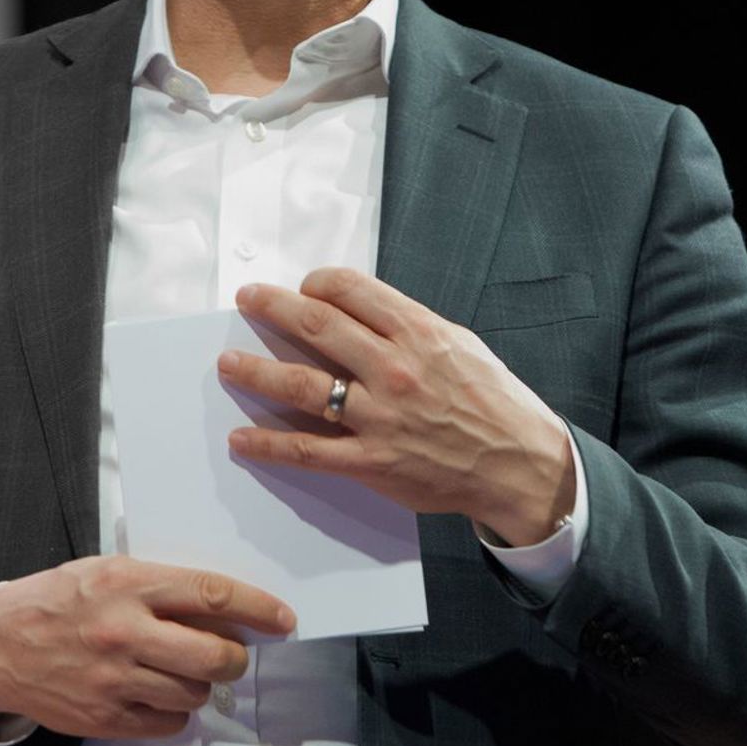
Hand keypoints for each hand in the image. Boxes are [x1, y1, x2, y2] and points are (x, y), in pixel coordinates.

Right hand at [0, 555, 295, 739]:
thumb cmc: (58, 600)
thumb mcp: (107, 570)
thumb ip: (160, 585)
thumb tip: (220, 606)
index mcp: (128, 586)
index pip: (211, 595)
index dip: (257, 608)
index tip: (283, 618)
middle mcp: (125, 633)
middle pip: (214, 656)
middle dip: (237, 657)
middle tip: (234, 654)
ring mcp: (115, 680)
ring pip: (195, 694)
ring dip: (202, 685)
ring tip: (180, 670)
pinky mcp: (105, 718)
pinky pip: (168, 723)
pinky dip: (174, 711)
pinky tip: (157, 692)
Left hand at [222, 267, 575, 546]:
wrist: (519, 462)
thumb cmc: (493, 401)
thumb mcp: (459, 344)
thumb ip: (410, 327)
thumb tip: (363, 310)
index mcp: (417, 332)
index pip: (351, 290)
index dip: (317, 283)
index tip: (302, 286)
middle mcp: (393, 369)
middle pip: (316, 327)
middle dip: (272, 308)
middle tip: (247, 299)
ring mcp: (380, 416)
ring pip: (302, 387)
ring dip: (256, 372)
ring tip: (228, 363)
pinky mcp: (373, 461)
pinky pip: (308, 451)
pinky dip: (269, 445)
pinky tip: (242, 439)